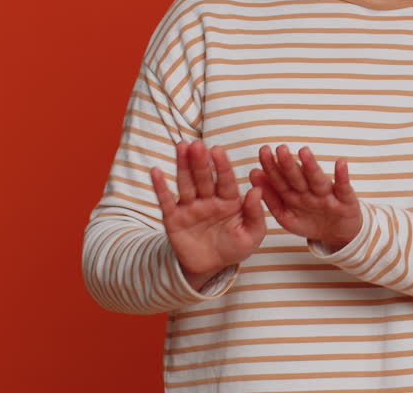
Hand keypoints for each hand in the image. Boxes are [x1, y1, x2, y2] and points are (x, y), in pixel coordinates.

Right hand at [150, 140, 265, 290]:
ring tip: (181, 146)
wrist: (209, 268)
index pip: (225, 180)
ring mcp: (190, 206)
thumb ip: (255, 214)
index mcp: (229, 200)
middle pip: (203, 177)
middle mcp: (208, 199)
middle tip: (197, 144)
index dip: (221, 165)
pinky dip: (160, 187)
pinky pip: (166, 201)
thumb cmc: (234, 248)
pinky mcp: (173, 218)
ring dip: (182, 165)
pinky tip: (155, 171)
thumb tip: (257, 191)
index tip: (218, 150)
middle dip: (200, 161)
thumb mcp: (252, 235)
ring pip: (185, 183)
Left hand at [249, 144, 361, 249]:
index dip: (271, 167)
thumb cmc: (311, 221)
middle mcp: (310, 192)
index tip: (264, 152)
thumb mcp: (287, 216)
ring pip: (317, 180)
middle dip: (288, 164)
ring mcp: (327, 196)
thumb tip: (254, 174)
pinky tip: (341, 163)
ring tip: (303, 152)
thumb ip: (271, 198)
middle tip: (280, 149)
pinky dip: (342, 176)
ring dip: (311, 166)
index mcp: (294, 195)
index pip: (280, 180)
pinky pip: (343, 188)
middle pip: (297, 178)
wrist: (339, 234)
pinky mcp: (346, 201)